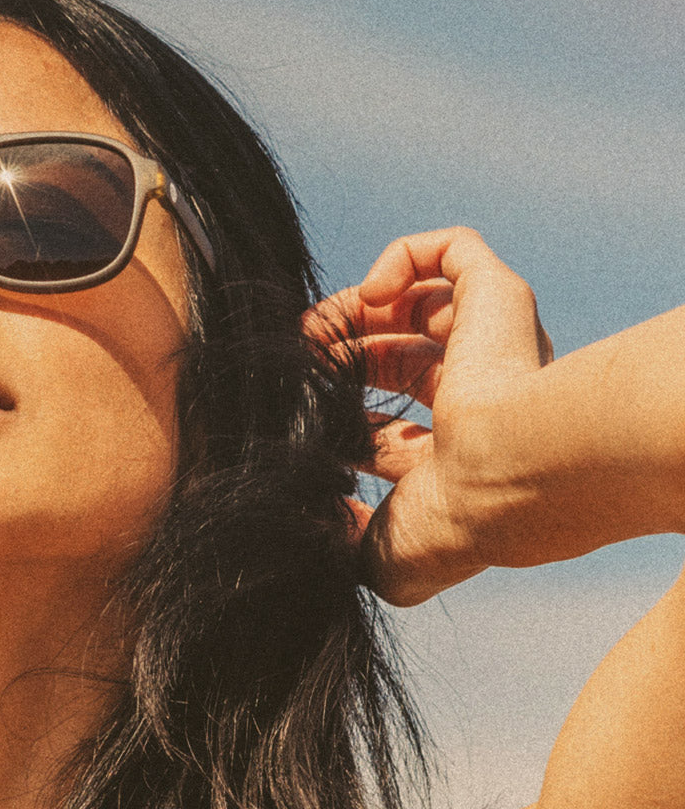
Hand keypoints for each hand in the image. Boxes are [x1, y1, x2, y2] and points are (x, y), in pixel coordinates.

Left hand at [308, 228, 552, 604]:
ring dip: (355, 309)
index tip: (297, 413)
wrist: (511, 472)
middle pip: (399, 360)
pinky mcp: (501, 297)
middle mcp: (485, 399)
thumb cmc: (454, 519)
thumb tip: (325, 519)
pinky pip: (453, 250)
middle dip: (341, 357)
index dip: (340, 418)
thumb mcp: (385, 557)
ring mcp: (496, 347)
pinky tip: (370, 293)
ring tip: (311, 328)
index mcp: (461, 458)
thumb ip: (349, 543)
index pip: (393, 429)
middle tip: (296, 359)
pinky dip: (403, 258)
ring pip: (419, 304)